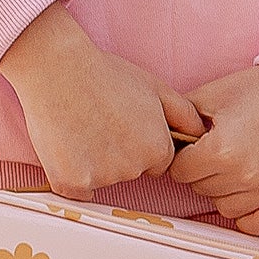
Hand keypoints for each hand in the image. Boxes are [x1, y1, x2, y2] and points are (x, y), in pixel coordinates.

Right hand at [0, 4, 204, 199]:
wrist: (57, 68)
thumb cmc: (106, 74)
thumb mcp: (157, 89)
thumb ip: (185, 116)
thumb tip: (201, 137)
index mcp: (157, 149)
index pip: (157, 162)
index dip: (140, 142)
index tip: (123, 124)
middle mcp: (132, 169)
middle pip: (130, 172)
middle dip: (119, 153)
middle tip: (100, 121)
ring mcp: (100, 177)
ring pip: (103, 179)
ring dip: (94, 163)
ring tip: (82, 127)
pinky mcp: (69, 182)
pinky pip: (76, 190)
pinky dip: (71, 174)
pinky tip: (68, 146)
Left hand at [169, 66, 258, 238]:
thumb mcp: (212, 94)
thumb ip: (179, 119)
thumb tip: (158, 139)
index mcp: (221, 150)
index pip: (180, 172)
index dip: (185, 156)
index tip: (199, 144)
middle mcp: (246, 175)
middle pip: (201, 190)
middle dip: (205, 171)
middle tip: (223, 148)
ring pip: (225, 208)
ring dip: (225, 191)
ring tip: (239, 164)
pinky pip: (256, 225)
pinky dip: (248, 213)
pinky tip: (250, 191)